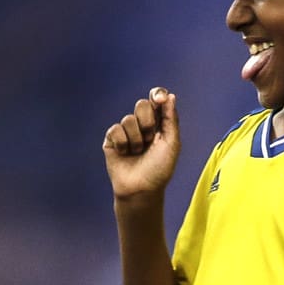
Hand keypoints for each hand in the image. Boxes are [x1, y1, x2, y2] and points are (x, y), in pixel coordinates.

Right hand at [104, 89, 182, 204]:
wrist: (141, 189)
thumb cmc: (160, 169)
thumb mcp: (172, 143)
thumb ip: (171, 119)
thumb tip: (170, 96)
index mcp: (158, 124)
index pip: (156, 100)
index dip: (157, 95)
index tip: (159, 99)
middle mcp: (142, 125)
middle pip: (142, 105)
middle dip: (147, 122)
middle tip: (150, 139)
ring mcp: (126, 132)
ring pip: (128, 119)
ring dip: (136, 139)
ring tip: (138, 152)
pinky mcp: (112, 140)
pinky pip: (116, 130)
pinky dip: (123, 143)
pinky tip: (125, 154)